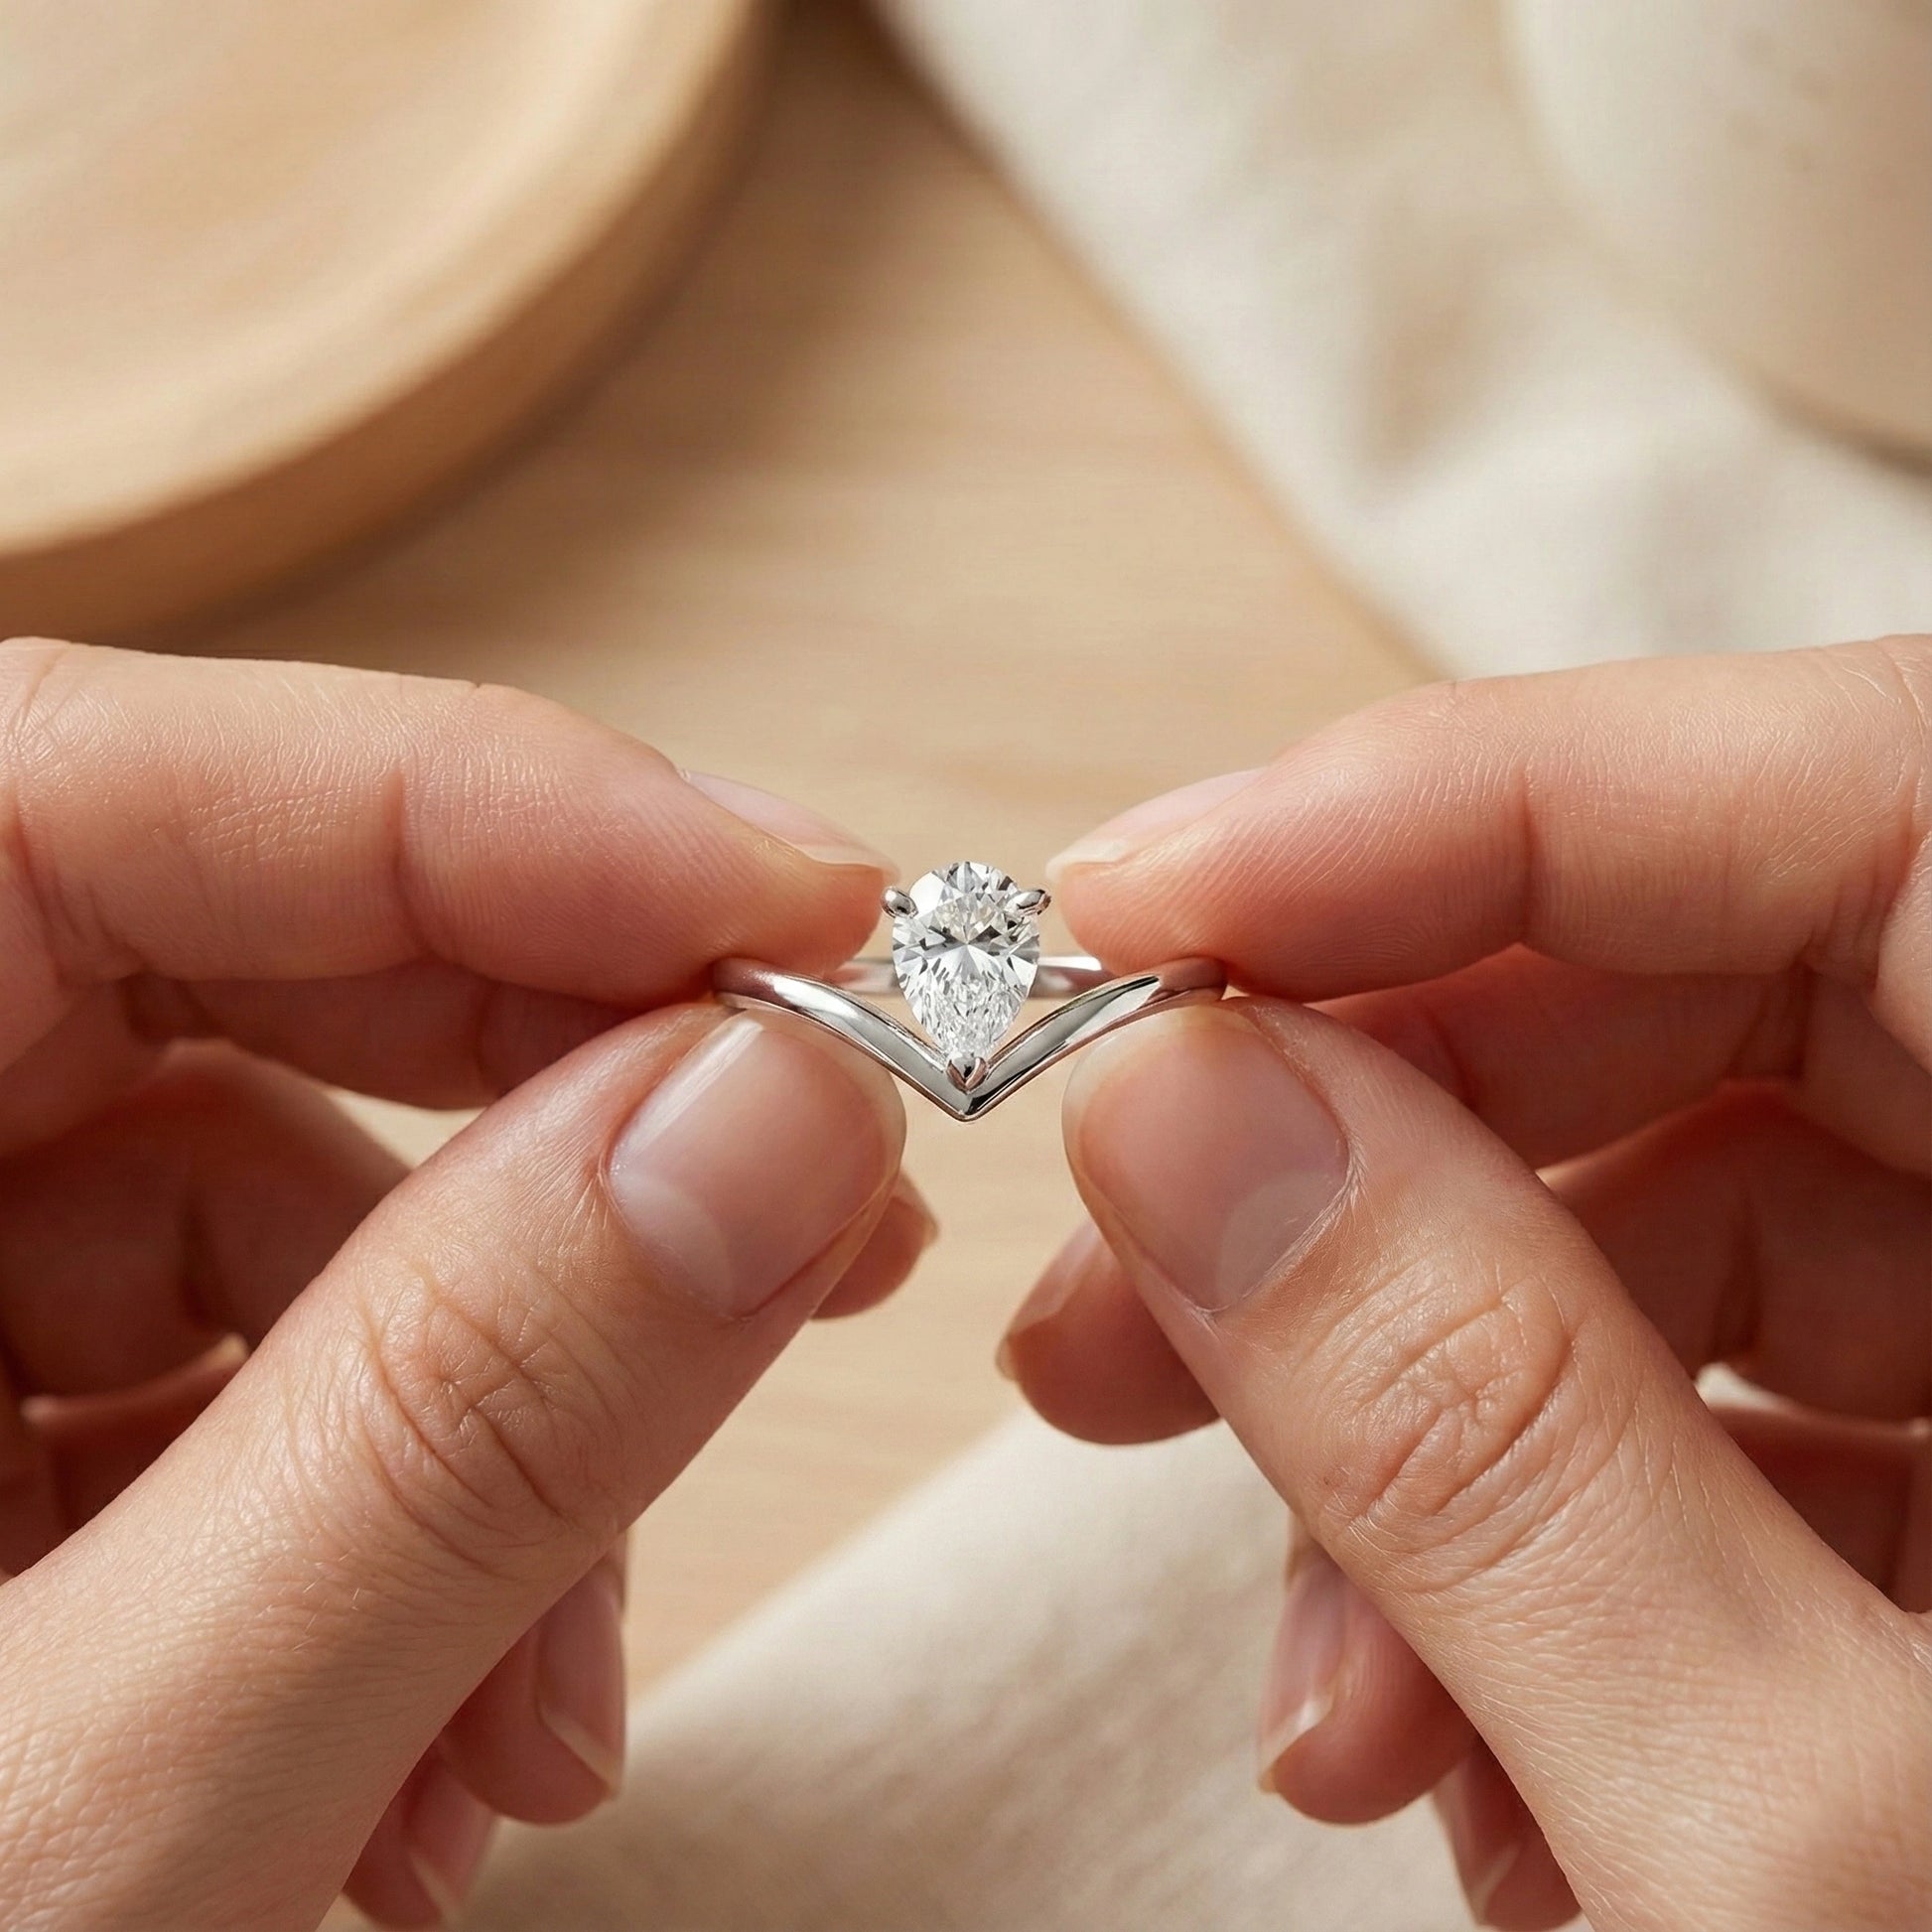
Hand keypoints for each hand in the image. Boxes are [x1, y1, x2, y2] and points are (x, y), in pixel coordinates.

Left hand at [0, 641, 925, 1929]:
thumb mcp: (74, 1838)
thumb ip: (441, 1440)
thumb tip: (782, 1116)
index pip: (95, 790)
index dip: (488, 810)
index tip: (806, 917)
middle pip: (227, 963)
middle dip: (560, 1102)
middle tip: (822, 1207)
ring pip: (288, 1197)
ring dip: (501, 1418)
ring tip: (541, 1714)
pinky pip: (257, 1364)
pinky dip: (410, 1521)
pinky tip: (440, 1742)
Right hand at [1002, 640, 1931, 1929]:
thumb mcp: (1819, 1864)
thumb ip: (1485, 1436)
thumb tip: (1179, 1118)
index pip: (1839, 798)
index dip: (1436, 815)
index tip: (1125, 914)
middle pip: (1713, 992)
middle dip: (1363, 1137)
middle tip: (1106, 1276)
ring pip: (1687, 1216)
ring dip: (1426, 1410)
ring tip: (1306, 1662)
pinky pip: (1734, 1401)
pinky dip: (1547, 1543)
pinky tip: (1455, 1740)